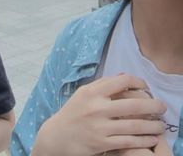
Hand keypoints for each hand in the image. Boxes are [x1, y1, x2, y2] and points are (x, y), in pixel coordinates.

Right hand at [32, 74, 165, 155]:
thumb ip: (101, 85)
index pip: (121, 82)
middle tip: (162, 107)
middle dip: (153, 106)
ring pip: (134, 126)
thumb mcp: (83, 93)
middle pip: (133, 105)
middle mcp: (96, 107)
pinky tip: (151, 138)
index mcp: (92, 92)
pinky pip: (128, 141)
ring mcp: (100, 126)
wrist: (58, 135)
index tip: (146, 87)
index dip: (138, 82)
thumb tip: (123, 77)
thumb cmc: (73, 112)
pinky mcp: (102, 143)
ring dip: (152, 126)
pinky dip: (143, 140)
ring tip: (160, 125)